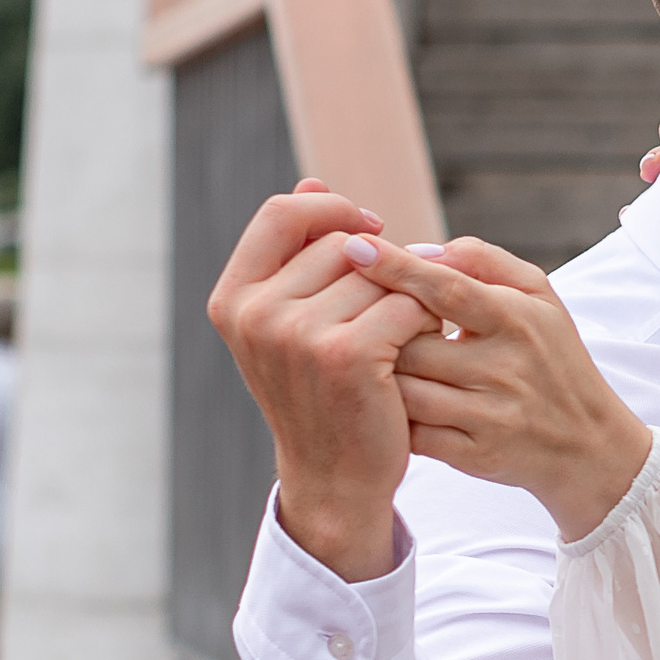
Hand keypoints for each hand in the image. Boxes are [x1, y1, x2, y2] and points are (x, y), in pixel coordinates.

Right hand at [204, 179, 430, 580]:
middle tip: (388, 311)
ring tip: (405, 334)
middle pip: (341, 242)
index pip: (282, 213)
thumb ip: (299, 254)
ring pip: (379, 273)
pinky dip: (427, 320)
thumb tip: (313, 180)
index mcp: (233, 299)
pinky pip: (407, 304)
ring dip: (407, 295)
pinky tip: (423, 345)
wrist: (336, 479)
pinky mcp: (347, 356)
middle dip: (378, 267)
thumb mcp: (293, 322)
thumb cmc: (321, 394)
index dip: (331, 210)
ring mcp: (297, 335)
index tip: (370, 230)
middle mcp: (255, 314)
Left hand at [345, 237, 653, 540]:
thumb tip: (422, 250)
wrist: (589, 444)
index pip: (448, 288)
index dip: (397, 268)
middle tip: (358, 323)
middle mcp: (505, 368)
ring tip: (367, 365)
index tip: (354, 248)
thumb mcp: (538, 296)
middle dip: (377, 331)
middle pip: (412, 344)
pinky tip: (385, 406)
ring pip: (405, 392)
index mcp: (518, 320)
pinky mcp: (476, 455)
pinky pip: (413, 435)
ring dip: (378, 377)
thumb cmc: (552, 356)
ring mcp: (490, 415)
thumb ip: (483, 260)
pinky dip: (391, 419)